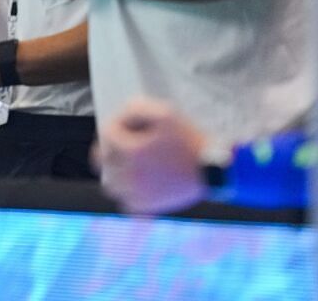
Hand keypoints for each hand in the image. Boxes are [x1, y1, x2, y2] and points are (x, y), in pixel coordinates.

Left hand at [96, 96, 207, 214]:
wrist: (215, 170)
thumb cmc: (189, 139)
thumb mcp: (165, 112)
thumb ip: (136, 109)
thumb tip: (118, 118)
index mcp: (130, 151)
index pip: (107, 134)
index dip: (118, 127)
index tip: (133, 128)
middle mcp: (129, 175)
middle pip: (102, 162)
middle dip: (112, 151)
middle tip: (128, 147)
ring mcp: (138, 194)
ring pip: (111, 185)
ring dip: (117, 174)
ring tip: (133, 167)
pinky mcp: (149, 208)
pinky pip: (127, 205)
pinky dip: (130, 196)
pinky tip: (141, 186)